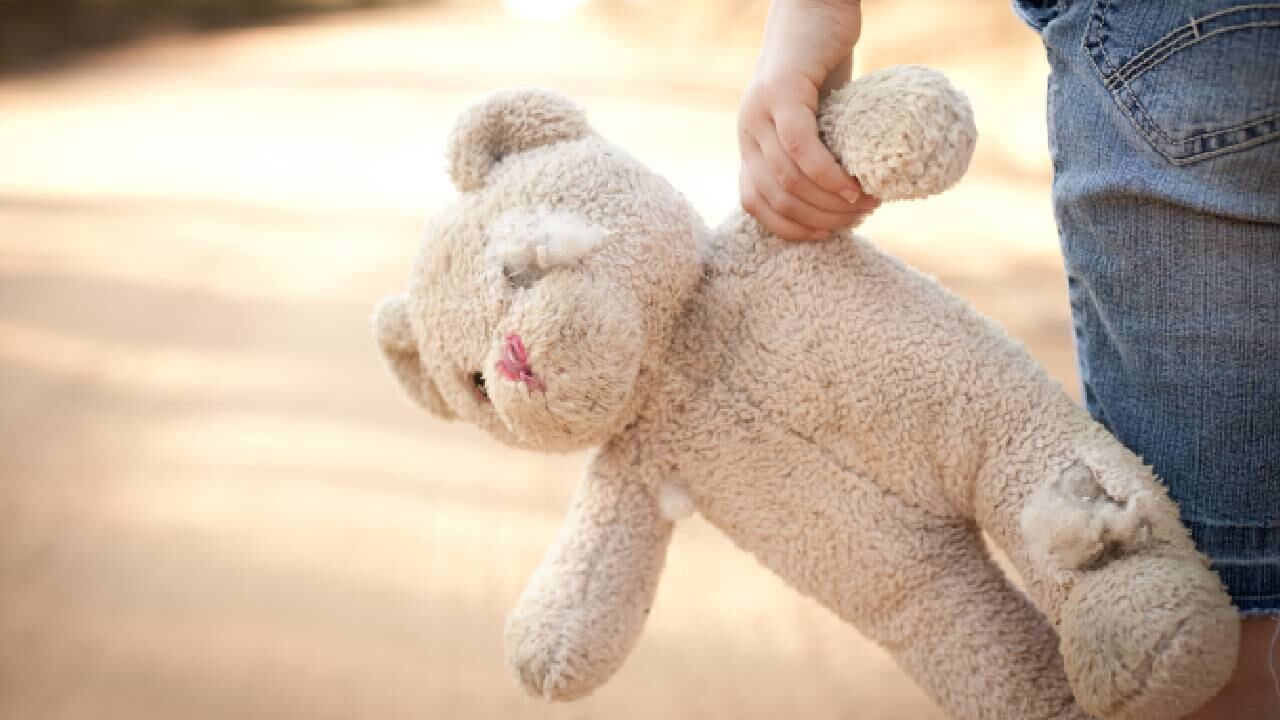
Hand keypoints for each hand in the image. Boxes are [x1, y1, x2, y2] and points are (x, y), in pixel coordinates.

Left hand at [738, 0, 879, 240]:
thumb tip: (844, 201)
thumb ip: (817, 153)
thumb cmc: (824, 62)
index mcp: (750, 143)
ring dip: (828, 202)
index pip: (756, 204)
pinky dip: (826, 174)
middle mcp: (747, 131)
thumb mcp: (816, 118)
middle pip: (775, 197)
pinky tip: (850, 186)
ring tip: (864, 203)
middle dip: (818, 220)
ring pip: (787, 178)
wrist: (817, 4)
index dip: (792, 228)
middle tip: (859, 217)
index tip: (829, 233)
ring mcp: (758, 111)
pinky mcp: (780, 92)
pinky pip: (799, 147)